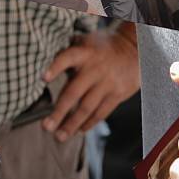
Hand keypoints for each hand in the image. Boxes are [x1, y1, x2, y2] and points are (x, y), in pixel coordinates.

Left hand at [42, 22, 138, 140]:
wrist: (135, 49)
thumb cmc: (103, 47)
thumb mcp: (86, 42)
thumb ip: (68, 54)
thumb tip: (46, 67)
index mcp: (85, 53)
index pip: (67, 58)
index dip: (55, 67)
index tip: (43, 78)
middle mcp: (95, 69)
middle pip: (74, 92)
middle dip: (59, 112)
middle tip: (46, 127)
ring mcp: (107, 83)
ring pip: (87, 107)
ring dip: (72, 124)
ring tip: (60, 136)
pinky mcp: (118, 94)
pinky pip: (101, 112)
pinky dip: (89, 123)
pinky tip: (79, 129)